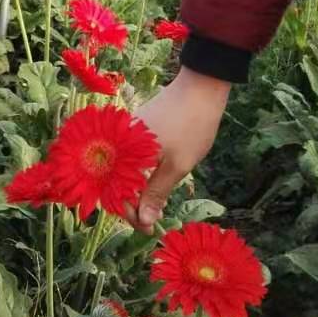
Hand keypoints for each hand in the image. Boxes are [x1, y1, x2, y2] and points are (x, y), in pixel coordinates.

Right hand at [124, 67, 233, 234]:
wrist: (201, 86)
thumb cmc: (191, 127)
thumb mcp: (177, 166)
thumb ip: (156, 194)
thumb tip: (143, 221)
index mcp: (124, 154)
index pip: (117, 195)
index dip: (132, 216)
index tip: (150, 230)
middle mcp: (117, 144)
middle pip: (117, 184)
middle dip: (133, 205)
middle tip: (156, 219)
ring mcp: (125, 135)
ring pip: (124, 172)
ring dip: (137, 190)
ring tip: (157, 204)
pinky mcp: (134, 130)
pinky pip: (130, 159)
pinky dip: (139, 173)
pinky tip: (154, 182)